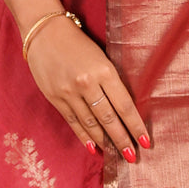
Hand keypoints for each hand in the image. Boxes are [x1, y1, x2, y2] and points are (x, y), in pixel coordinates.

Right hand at [25, 14, 149, 160]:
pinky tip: (93, 147)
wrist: (43, 31)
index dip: (135, 125)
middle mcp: (86, 83)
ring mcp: (68, 92)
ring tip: (115, 154)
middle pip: (109, 118)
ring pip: (90, 123)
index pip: (124, 104)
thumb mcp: (101, 57)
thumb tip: (125, 109)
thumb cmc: (78, 42)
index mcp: (103, 70)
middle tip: (132, 156)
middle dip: (122, 139)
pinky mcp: (55, 98)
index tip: (145, 141)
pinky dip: (83, 136)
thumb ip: (111, 81)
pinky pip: (73, 121)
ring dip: (104, 141)